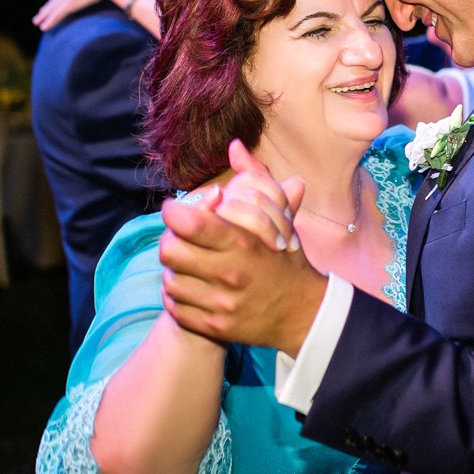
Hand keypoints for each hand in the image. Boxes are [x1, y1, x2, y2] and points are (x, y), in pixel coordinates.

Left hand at [159, 142, 326, 352]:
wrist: (304, 313)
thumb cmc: (285, 259)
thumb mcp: (278, 218)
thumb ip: (256, 179)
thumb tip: (235, 146)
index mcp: (243, 244)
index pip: (189, 224)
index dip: (173, 213)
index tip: (175, 210)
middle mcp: (230, 274)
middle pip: (170, 251)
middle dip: (170, 240)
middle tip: (178, 238)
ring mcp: (221, 304)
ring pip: (170, 280)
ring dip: (173, 269)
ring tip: (185, 264)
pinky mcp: (215, 327)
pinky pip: (176, 307)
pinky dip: (177, 295)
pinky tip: (189, 286)